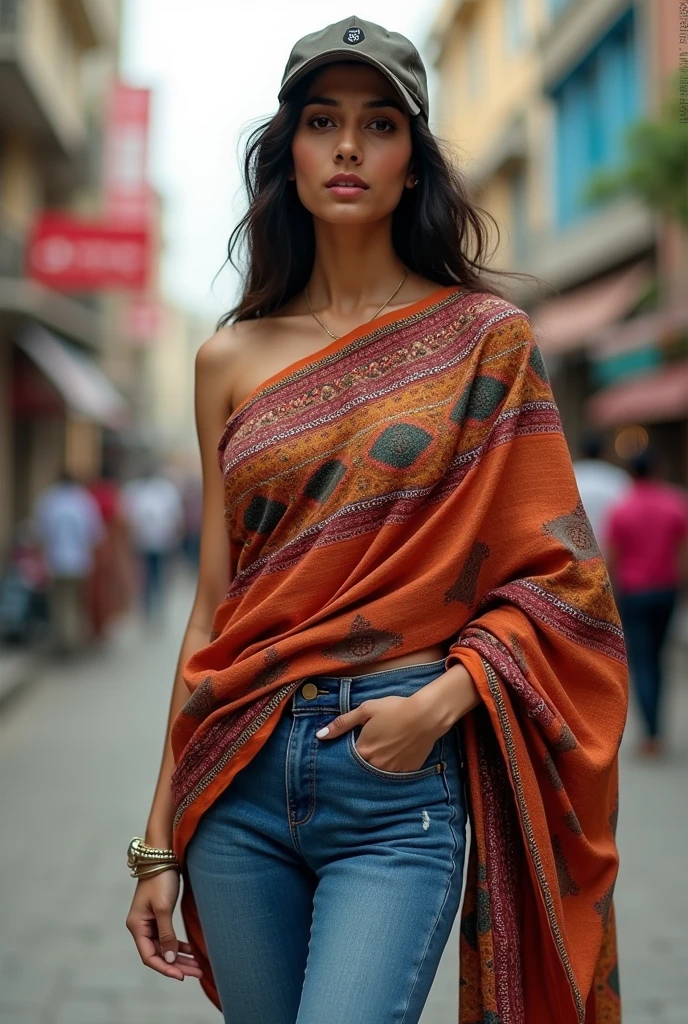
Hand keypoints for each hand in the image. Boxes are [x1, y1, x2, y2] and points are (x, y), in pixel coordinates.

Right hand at [126, 869, 202, 981]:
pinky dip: (179, 945)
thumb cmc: (160, 879)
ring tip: (198, 966)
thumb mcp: (163, 908)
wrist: (162, 856)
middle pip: (158, 954)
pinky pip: (168, 938)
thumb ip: (166, 934)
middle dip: (177, 965)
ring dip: (180, 957)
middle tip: (197, 973)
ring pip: (165, 947)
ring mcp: (149, 922)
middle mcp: (141, 927)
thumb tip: (170, 958)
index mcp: (137, 926)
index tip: (182, 976)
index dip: (165, 968)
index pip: (149, 957)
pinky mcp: (159, 916)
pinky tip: (191, 951)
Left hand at [316, 695, 440, 772]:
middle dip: (362, 761)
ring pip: (378, 772)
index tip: (352, 746)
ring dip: (377, 764)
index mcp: (363, 751)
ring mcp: (392, 771)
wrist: (426, 715)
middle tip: (371, 746)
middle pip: (362, 768)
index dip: (348, 752)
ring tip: (385, 750)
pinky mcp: (407, 772)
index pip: (347, 759)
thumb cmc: (394, 709)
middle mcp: (376, 765)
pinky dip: (393, 766)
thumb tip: (320, 736)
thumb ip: (342, 723)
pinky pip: (395, 774)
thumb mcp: (366, 710)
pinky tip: (397, 753)